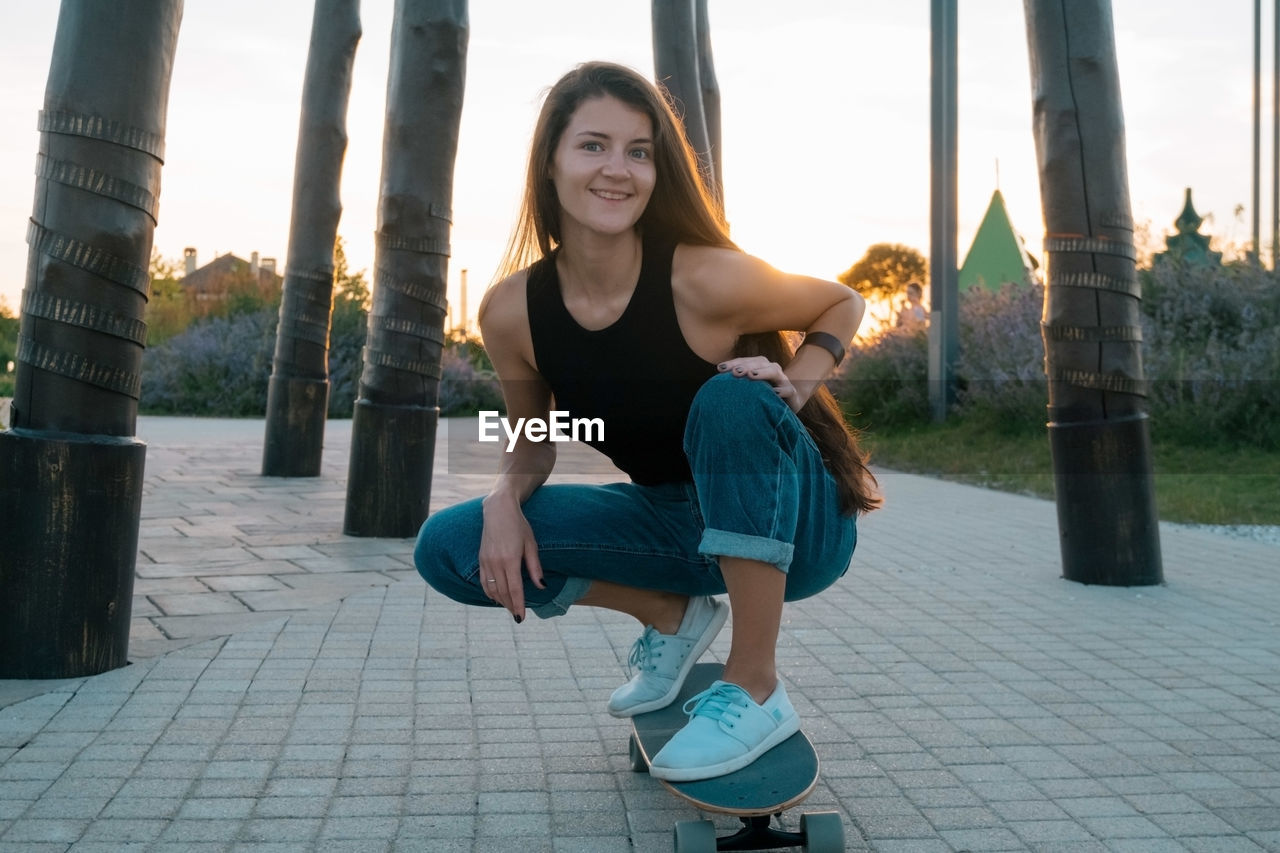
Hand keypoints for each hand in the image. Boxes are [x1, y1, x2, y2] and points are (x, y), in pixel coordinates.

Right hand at [479, 495, 545, 622]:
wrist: (498, 510)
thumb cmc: (518, 525)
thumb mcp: (531, 544)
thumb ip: (535, 567)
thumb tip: (541, 586)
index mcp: (510, 559)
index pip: (515, 589)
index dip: (518, 605)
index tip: (521, 617)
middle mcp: (496, 562)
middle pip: (503, 592)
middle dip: (510, 606)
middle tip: (517, 616)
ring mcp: (486, 561)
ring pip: (492, 589)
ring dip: (500, 601)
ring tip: (509, 607)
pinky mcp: (481, 559)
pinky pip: (483, 582)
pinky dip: (490, 592)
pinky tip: (497, 596)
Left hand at [717, 356, 802, 412]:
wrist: (789, 403)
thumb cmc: (764, 395)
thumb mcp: (750, 388)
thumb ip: (738, 383)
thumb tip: (716, 384)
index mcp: (760, 366)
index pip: (745, 361)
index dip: (733, 363)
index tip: (720, 369)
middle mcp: (772, 369)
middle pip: (759, 362)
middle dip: (746, 366)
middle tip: (735, 372)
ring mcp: (782, 380)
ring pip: (774, 371)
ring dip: (762, 372)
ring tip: (751, 376)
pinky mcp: (791, 392)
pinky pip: (788, 390)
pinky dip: (781, 391)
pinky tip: (774, 393)